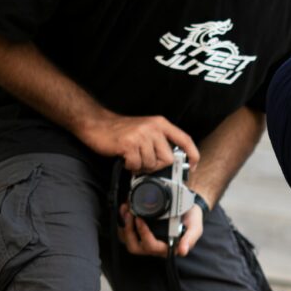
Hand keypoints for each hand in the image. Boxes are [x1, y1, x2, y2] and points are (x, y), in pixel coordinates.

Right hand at [82, 112, 198, 172]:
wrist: (97, 123)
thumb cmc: (122, 130)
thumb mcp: (147, 130)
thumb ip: (161, 142)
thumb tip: (173, 161)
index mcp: (161, 124)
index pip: (185, 140)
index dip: (193, 155)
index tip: (192, 166)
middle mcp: (153, 128)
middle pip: (168, 158)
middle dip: (157, 166)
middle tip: (144, 162)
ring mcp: (141, 135)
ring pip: (151, 164)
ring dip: (141, 166)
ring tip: (132, 158)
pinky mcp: (128, 144)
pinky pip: (136, 165)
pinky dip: (130, 166)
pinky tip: (125, 159)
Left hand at [118, 202, 203, 258]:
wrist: (189, 209)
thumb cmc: (192, 219)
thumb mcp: (195, 228)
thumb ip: (190, 239)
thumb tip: (183, 251)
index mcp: (167, 248)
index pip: (150, 246)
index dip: (143, 233)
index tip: (139, 218)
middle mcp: (155, 247)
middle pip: (135, 247)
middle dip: (128, 231)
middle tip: (129, 215)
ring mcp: (147, 240)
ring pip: (128, 241)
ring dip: (123, 226)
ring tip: (125, 210)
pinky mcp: (142, 232)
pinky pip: (127, 232)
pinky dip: (123, 222)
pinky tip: (125, 210)